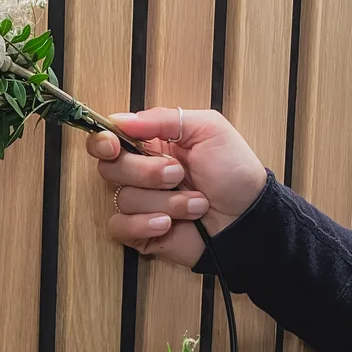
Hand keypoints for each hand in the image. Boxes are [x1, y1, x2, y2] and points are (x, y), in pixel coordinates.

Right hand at [86, 107, 267, 266]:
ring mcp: (140, 203)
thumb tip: (121, 120)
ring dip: (164, 202)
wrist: (248, 217)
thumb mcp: (207, 129)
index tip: (114, 145)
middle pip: (110, 168)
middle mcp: (140, 173)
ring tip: (196, 204)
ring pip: (123, 199)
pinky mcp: (140, 232)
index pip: (108, 138)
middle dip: (145, 173)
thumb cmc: (234, 171)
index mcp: (151, 144)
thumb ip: (163, 119)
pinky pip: (120, 227)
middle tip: (177, 175)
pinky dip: (144, 224)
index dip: (103, 141)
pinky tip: (169, 224)